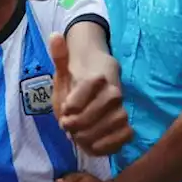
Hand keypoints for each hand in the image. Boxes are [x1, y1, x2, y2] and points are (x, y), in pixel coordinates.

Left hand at [49, 32, 131, 156]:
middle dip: (80, 121)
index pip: (88, 87)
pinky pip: (125, 135)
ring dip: (93, 134)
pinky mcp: (126, 127)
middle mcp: (114, 92)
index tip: (64, 110)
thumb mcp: (64, 73)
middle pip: (101, 107)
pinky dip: (108, 144)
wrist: (93, 96)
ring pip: (115, 121)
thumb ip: (60, 57)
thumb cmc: (75, 87)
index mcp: (98, 77)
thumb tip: (54, 35)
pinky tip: (92, 146)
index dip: (73, 103)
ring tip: (78, 137)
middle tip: (67, 126)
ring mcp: (122, 109)